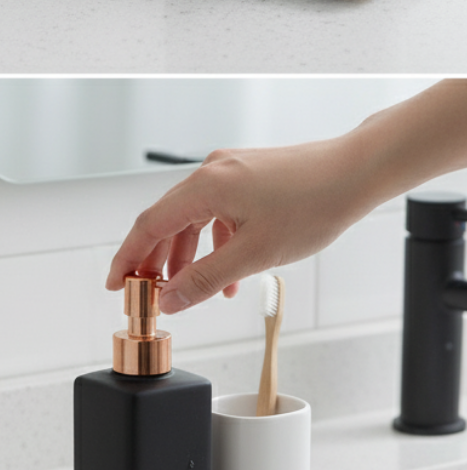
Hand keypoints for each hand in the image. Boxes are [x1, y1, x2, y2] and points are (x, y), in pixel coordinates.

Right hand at [107, 137, 371, 313]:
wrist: (355, 173)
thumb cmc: (313, 204)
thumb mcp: (254, 254)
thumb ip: (204, 278)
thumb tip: (170, 299)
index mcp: (204, 186)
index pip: (148, 225)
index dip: (128, 258)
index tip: (114, 283)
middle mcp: (210, 172)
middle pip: (166, 221)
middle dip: (156, 261)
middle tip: (148, 293)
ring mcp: (229, 171)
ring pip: (192, 218)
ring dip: (189, 255)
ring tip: (193, 289)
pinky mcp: (246, 175)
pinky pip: (216, 211)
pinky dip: (214, 241)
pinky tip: (229, 269)